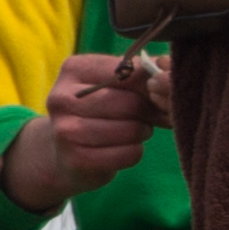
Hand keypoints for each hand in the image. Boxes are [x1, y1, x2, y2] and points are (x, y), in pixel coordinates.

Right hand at [0, 54, 166, 213]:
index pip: (127, 72)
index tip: (159, 93)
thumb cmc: (97, 109)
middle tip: (151, 116)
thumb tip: (166, 75)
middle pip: (129, 103)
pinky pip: (128, 154)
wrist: (61, 150)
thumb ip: (140, 74)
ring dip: (143, 132)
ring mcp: (65, 131)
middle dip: (149, 111)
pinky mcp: (76, 160)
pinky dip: (135, 152)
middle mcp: (62, 98)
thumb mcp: (111, 84)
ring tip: (137, 130)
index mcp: (73, 68)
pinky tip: (125, 148)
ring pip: (130, 130)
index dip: (151, 84)